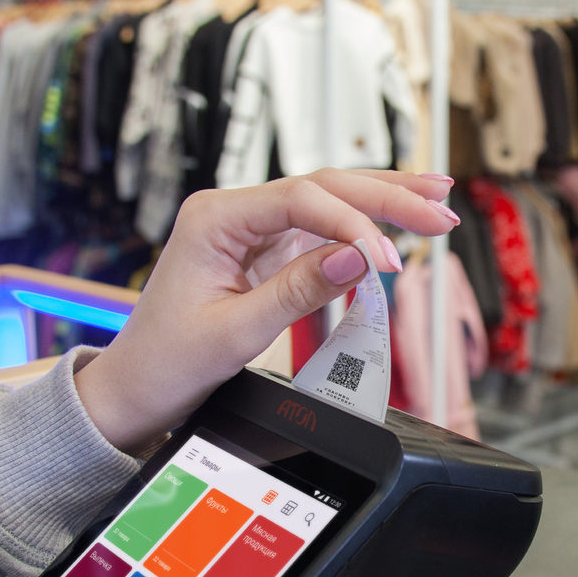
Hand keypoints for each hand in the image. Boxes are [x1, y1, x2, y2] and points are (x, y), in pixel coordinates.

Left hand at [74, 168, 456, 453]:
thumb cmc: (168, 360)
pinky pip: (322, 230)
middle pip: (323, 187)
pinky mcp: (266, 251)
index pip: (300, 200)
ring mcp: (252, 229)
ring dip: (383, 201)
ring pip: (328, 201)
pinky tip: (397, 220)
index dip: (352, 224)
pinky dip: (362, 228)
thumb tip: (356, 258)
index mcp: (214, 217)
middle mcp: (233, 212)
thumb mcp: (235, 331)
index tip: (387, 257)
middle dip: (386, 197)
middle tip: (440, 210)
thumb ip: (298, 290)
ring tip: (435, 199)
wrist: (137, 388)